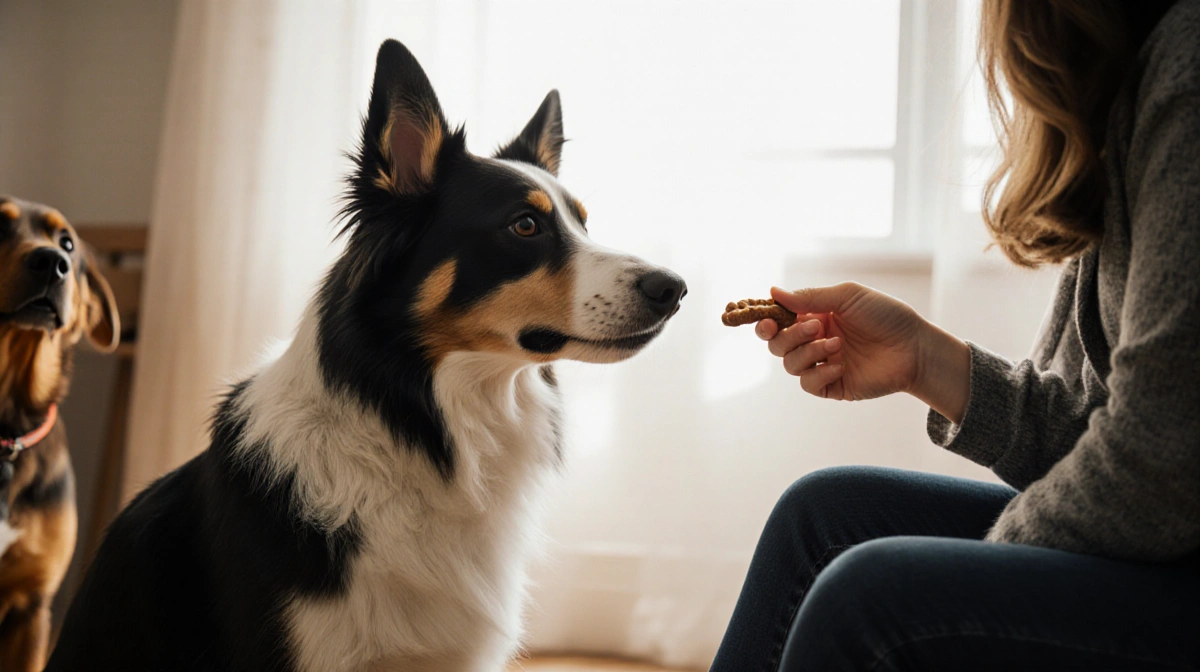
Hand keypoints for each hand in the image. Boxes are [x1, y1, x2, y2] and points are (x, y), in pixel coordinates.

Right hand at [756, 283, 969, 421]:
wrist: (914, 346)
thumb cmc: (886, 315)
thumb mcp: (847, 296)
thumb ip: (809, 297)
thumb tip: (773, 292)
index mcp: (815, 317)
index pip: (778, 321)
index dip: (766, 323)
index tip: (766, 321)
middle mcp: (814, 341)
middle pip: (778, 344)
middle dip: (790, 336)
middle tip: (816, 328)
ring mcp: (823, 364)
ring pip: (790, 364)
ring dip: (808, 352)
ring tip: (836, 345)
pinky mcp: (832, 386)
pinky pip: (808, 384)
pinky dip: (819, 373)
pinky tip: (840, 366)